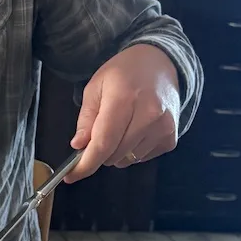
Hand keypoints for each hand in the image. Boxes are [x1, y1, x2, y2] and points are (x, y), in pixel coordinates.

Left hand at [66, 44, 179, 181]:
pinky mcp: (171, 138)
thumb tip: (78, 146)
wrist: (160, 63)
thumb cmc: (124, 73)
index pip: (103, 143)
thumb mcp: (96, 87)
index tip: (70, 176)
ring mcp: (163, 128)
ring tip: (121, 125)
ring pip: (127, 160)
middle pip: (114, 155)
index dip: (86, 164)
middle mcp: (149, 115)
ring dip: (117, 151)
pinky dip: (133, 151)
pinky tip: (135, 129)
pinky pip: (143, 158)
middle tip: (97, 133)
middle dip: (99, 152)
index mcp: (125, 99)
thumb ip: (86, 118)